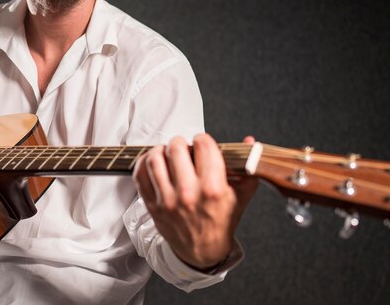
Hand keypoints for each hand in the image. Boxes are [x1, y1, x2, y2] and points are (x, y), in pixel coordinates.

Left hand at [133, 134, 257, 269]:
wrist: (203, 251)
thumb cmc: (222, 220)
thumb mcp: (241, 195)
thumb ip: (247, 167)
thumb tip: (250, 141)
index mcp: (213, 188)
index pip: (203, 146)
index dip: (202, 139)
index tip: (202, 143)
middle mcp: (188, 193)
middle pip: (176, 148)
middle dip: (181, 143)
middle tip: (184, 147)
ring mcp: (167, 200)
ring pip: (155, 159)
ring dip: (161, 150)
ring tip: (168, 153)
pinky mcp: (152, 205)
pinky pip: (140, 175)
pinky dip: (144, 163)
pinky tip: (155, 162)